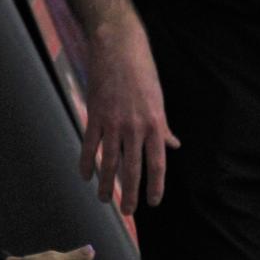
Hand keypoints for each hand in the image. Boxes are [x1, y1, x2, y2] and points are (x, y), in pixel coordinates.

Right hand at [84, 16, 179, 214]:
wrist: (119, 48)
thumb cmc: (144, 73)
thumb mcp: (159, 100)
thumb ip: (164, 127)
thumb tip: (174, 145)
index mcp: (155, 124)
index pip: (157, 164)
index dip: (155, 186)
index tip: (154, 202)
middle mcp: (135, 127)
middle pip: (133, 169)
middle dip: (131, 194)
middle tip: (129, 211)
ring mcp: (114, 123)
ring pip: (109, 163)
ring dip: (107, 184)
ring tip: (105, 199)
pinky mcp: (95, 116)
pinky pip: (90, 146)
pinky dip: (86, 163)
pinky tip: (85, 176)